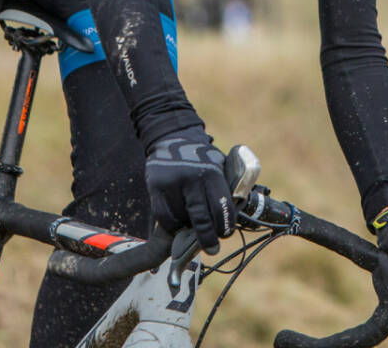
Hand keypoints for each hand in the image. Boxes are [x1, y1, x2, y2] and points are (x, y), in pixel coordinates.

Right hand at [143, 128, 233, 252]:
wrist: (172, 137)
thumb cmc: (201, 158)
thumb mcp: (219, 165)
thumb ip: (225, 188)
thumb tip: (232, 219)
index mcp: (212, 172)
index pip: (221, 207)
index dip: (225, 225)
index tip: (225, 235)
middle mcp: (192, 177)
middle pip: (201, 218)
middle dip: (207, 238)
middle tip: (212, 249)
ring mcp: (172, 182)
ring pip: (181, 219)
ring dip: (188, 228)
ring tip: (192, 226)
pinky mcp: (155, 186)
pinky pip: (164, 217)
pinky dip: (172, 225)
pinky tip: (177, 223)